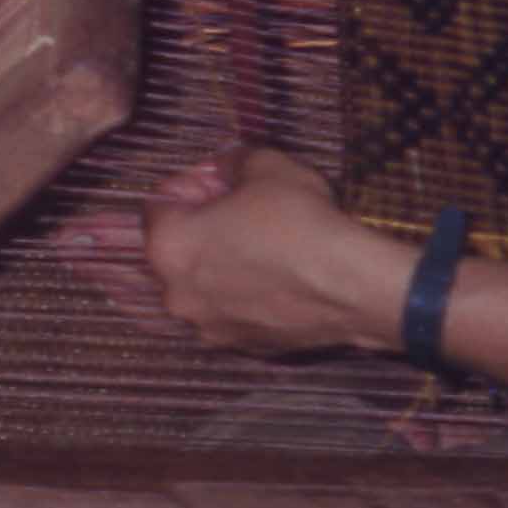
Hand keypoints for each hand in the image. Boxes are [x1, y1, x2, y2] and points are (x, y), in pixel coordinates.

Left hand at [138, 146, 405, 356]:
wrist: (350, 284)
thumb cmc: (299, 221)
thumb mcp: (264, 165)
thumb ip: (231, 160)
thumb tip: (225, 167)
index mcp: (168, 247)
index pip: (158, 204)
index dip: (190, 184)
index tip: (220, 180)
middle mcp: (176, 295)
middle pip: (175, 249)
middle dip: (201, 226)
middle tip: (241, 209)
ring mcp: (208, 327)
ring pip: (202, 285)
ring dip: (219, 264)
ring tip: (261, 245)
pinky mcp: (241, 346)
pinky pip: (230, 312)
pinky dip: (242, 295)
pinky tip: (275, 277)